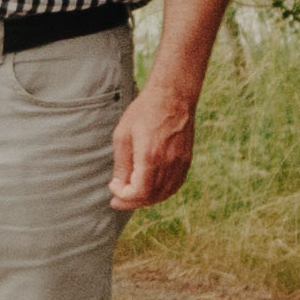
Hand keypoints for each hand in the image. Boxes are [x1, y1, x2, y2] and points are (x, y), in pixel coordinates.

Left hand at [108, 70, 204, 217]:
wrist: (173, 97)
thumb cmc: (144, 112)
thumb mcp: (123, 135)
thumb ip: (121, 164)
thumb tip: (119, 185)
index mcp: (150, 157)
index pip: (139, 192)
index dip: (124, 195)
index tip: (113, 186)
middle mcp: (169, 163)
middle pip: (151, 197)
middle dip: (132, 202)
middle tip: (117, 200)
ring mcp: (180, 163)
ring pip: (165, 194)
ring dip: (146, 199)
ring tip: (131, 196)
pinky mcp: (187, 161)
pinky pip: (175, 185)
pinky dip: (161, 192)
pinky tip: (149, 189)